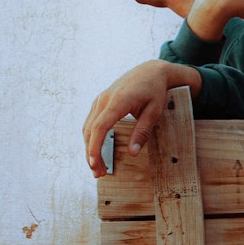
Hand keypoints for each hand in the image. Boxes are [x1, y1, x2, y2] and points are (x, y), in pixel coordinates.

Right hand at [82, 61, 197, 175]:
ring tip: (98, 167)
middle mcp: (104, 99)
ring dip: (90, 148)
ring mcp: (100, 100)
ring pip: (87, 127)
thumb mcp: (155, 111)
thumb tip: (133, 154)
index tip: (94, 164)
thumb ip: (142, 132)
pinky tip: (97, 151)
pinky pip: (91, 122)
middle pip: (90, 130)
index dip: (95, 147)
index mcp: (118, 101)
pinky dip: (92, 138)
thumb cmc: (155, 91)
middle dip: (91, 154)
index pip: (100, 127)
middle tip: (99, 174)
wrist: (151, 70)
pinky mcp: (100, 102)